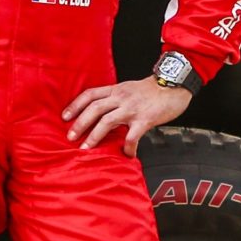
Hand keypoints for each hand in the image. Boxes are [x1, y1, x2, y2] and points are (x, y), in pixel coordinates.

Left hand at [62, 77, 190, 152]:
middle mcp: (121, 97)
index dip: (75, 105)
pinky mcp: (145, 119)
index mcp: (117, 89)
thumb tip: (103, 113)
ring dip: (94, 136)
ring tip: (86, 148)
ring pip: (107, 121)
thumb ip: (117, 98)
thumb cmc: (154, 89)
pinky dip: (127, 146)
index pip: (90, 94)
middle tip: (70, 136)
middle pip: (94, 108)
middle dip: (80, 123)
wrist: (175, 85)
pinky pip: (132, 135)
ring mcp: (132, 108)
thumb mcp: (130, 88)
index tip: (65, 117)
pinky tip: (127, 154)